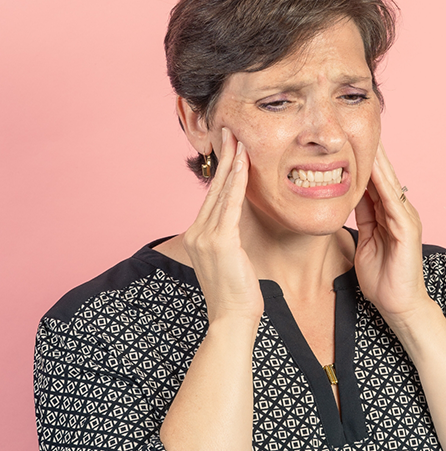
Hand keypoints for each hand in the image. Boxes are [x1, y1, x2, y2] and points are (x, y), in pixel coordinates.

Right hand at [183, 128, 263, 324]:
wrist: (231, 319)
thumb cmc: (236, 295)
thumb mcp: (229, 262)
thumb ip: (229, 240)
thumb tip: (237, 228)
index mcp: (198, 237)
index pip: (212, 197)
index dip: (221, 171)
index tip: (228, 148)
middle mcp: (197, 233)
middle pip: (213, 188)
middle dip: (224, 158)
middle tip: (230, 131)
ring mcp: (205, 237)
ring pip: (221, 192)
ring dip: (231, 162)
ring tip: (238, 138)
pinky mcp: (220, 241)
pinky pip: (230, 204)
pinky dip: (237, 181)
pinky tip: (243, 162)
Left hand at [354, 142, 428, 325]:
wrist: (399, 306)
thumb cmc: (382, 278)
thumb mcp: (365, 240)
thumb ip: (362, 218)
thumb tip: (347, 197)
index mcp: (388, 214)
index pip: (373, 180)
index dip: (360, 159)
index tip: (346, 138)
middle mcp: (399, 211)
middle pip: (382, 174)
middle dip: (370, 151)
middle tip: (355, 124)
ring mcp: (405, 219)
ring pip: (388, 182)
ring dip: (376, 160)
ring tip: (365, 136)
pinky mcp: (406, 230)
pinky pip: (392, 202)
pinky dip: (382, 184)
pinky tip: (373, 170)